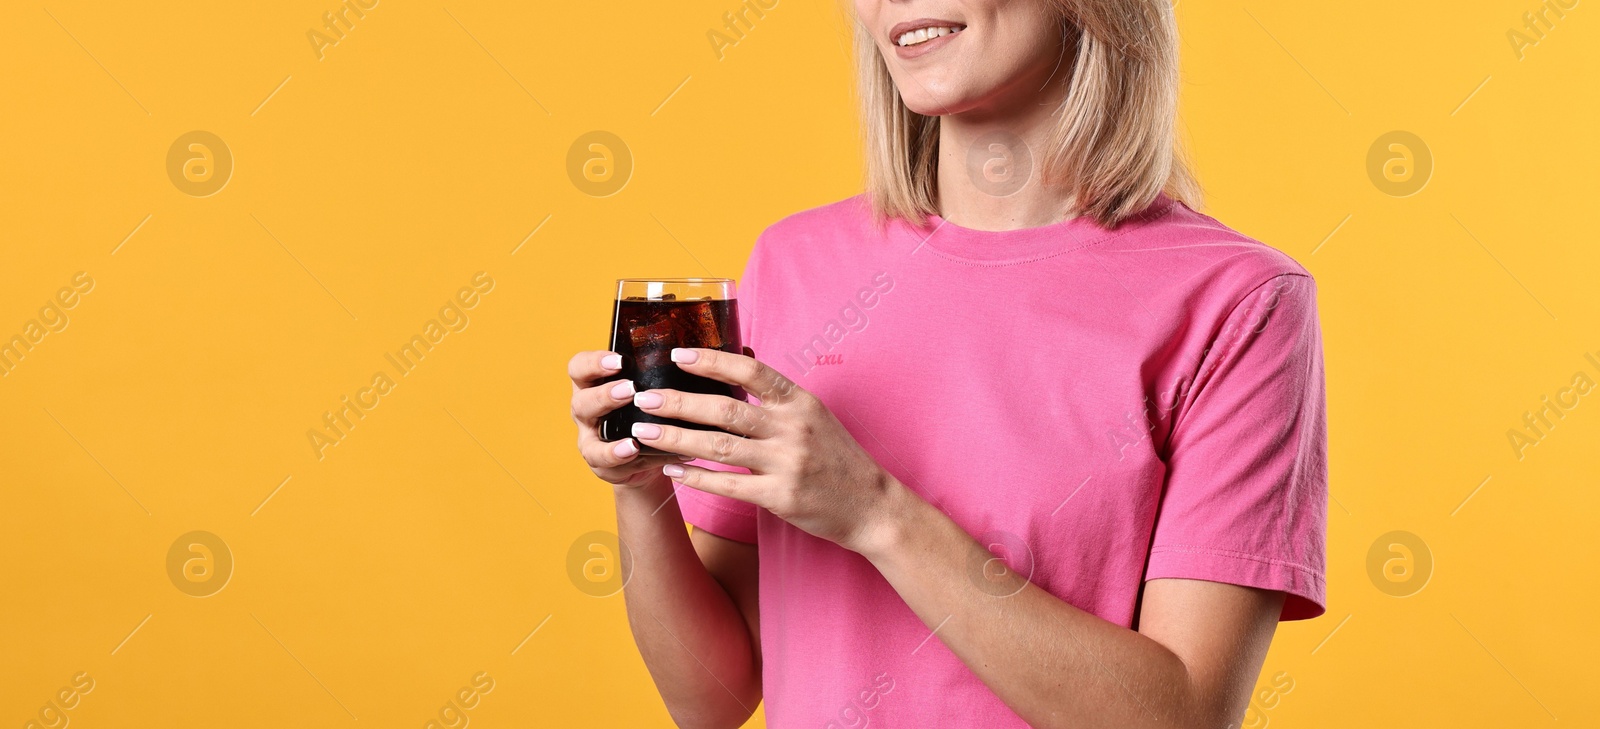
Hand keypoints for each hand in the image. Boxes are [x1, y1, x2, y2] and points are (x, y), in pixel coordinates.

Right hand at [568, 350, 691, 488]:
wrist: (649, 454)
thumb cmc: (650, 411)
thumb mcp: (650, 388)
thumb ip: (659, 373)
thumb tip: (694, 354)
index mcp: (594, 384)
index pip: (580, 367)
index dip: (594, 362)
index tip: (620, 360)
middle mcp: (586, 410)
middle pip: (581, 401)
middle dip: (605, 395)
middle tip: (630, 389)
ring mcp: (590, 439)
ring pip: (589, 433)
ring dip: (615, 437)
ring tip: (634, 426)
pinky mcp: (600, 463)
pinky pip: (603, 460)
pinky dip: (618, 454)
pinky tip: (634, 449)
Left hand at [629, 347, 906, 552]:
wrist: (871, 505)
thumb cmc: (837, 458)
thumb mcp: (814, 416)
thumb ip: (776, 396)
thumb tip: (736, 364)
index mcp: (800, 402)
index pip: (750, 372)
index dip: (711, 361)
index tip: (677, 356)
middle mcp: (793, 429)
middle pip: (726, 410)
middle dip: (680, 403)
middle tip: (644, 398)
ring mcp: (787, 464)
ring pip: (720, 447)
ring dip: (677, 439)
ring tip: (644, 433)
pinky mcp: (781, 497)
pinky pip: (729, 485)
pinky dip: (697, 478)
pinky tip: (672, 471)